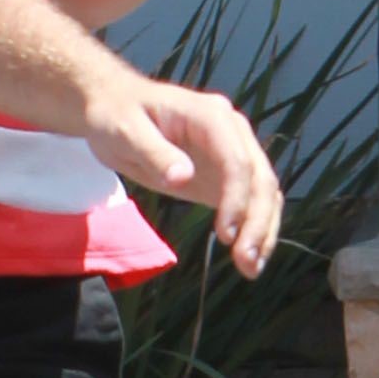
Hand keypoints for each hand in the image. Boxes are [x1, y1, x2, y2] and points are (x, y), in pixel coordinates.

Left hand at [83, 71, 283, 276]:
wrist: (114, 108)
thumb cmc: (117, 116)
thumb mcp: (126, 132)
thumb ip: (155, 153)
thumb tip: (182, 177)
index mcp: (211, 117)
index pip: (236, 160)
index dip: (236, 198)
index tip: (226, 234)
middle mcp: (232, 132)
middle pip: (260, 178)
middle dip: (257, 222)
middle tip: (246, 262)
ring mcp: (233, 152)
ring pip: (264, 192)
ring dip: (263, 230)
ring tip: (251, 268)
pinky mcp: (225, 174)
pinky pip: (250, 201)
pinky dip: (254, 228)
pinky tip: (249, 257)